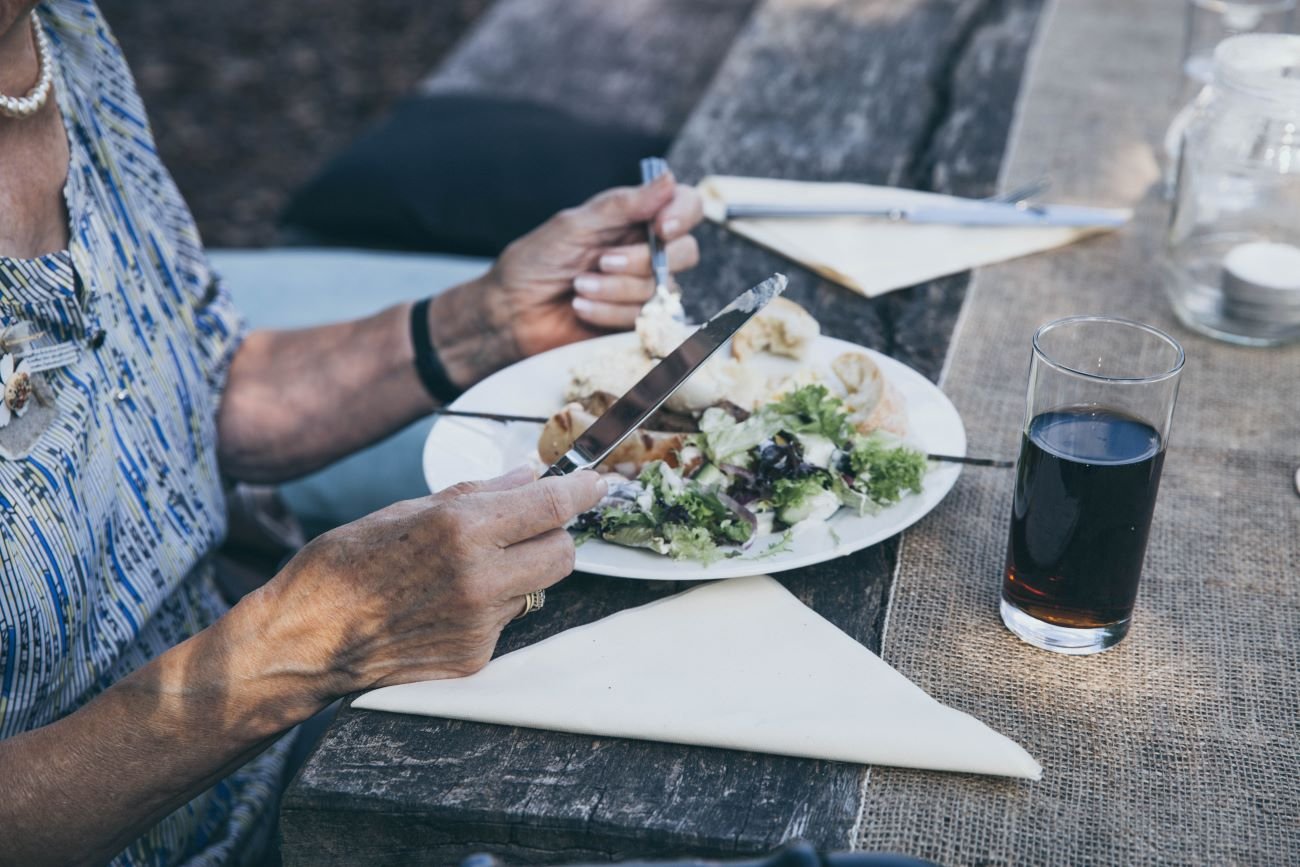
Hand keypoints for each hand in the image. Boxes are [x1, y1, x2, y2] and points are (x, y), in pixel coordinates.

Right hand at [277, 467, 605, 694]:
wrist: (305, 640)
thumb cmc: (345, 565)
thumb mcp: (406, 510)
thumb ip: (477, 495)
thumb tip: (526, 477)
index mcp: (459, 529)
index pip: (549, 505)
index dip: (582, 492)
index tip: (596, 484)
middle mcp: (479, 577)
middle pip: (562, 552)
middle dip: (554, 534)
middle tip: (531, 525)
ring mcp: (480, 623)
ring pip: (537, 588)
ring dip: (520, 572)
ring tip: (466, 568)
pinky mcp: (475, 656)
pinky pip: (507, 620)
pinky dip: (491, 605)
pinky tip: (447, 602)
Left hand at [428, 172, 702, 387]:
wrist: (511, 312)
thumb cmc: (537, 262)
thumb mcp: (575, 225)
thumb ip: (623, 205)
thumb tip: (669, 179)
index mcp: (635, 219)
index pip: (686, 206)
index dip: (683, 214)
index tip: (661, 227)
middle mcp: (647, 252)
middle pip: (684, 252)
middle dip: (641, 259)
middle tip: (601, 261)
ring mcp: (644, 289)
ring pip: (661, 288)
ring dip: (615, 288)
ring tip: (578, 287)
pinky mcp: (636, 323)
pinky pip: (644, 317)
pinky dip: (609, 312)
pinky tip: (580, 308)